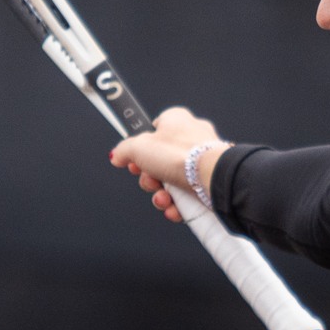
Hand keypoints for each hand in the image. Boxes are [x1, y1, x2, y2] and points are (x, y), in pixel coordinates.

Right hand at [108, 107, 224, 223]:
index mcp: (177, 121)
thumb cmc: (180, 155)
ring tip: (164, 199)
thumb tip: (116, 156)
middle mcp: (191, 139)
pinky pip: (185, 196)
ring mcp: (200, 162)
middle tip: (151, 181)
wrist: (213, 177)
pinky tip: (175, 208)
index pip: (153, 131)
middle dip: (149, 179)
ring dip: (161, 196)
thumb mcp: (138, 147)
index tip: (132, 161)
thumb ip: (123, 150)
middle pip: (158, 162)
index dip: (139, 149)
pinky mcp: (208, 182)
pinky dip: (177, 205)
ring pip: (171, 182)